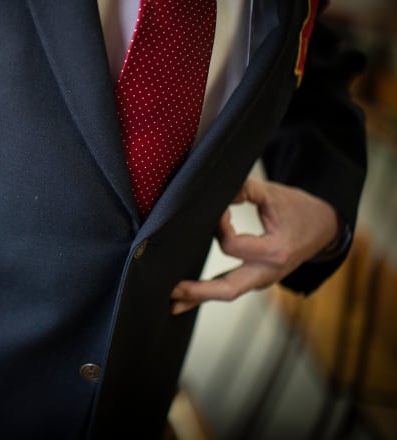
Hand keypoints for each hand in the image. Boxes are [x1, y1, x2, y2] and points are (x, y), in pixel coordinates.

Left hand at [170, 177, 337, 314]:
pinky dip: (206, 295)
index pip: (232, 245)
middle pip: (229, 289)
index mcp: (276, 251)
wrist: (324, 229)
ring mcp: (261, 280)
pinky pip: (229, 290)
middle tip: (171, 290)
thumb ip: (245, 190)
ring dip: (197, 298)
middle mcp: (268, 273)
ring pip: (227, 294)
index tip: (217, 207)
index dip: (218, 226)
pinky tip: (182, 302)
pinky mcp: (255, 280)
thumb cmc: (299, 210)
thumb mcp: (275, 195)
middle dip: (199, 291)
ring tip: (169, 303)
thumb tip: (215, 191)